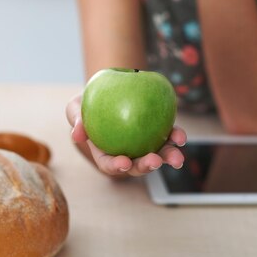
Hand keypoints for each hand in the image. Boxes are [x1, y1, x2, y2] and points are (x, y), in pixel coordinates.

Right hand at [66, 94, 185, 176]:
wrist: (108, 90)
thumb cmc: (87, 103)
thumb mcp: (75, 108)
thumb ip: (76, 120)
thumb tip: (77, 134)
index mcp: (106, 153)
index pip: (110, 164)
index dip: (117, 166)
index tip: (124, 162)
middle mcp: (127, 153)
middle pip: (137, 165)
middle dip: (147, 166)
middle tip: (154, 161)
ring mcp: (144, 144)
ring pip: (157, 155)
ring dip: (168, 158)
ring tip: (177, 158)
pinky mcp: (158, 132)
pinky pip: (168, 137)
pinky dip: (175, 138)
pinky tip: (180, 137)